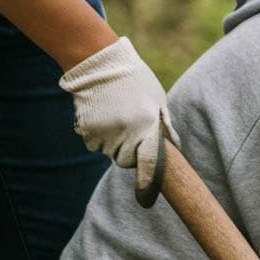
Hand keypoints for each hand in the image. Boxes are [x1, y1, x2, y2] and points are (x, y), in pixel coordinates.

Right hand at [60, 36, 169, 168]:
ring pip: (107, 152)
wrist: (101, 65)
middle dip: (128, 153)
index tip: (146, 195)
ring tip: (116, 116)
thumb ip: (164, 125)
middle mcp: (126, 132)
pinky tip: (101, 114)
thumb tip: (173, 147)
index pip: (149, 161)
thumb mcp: (158, 99)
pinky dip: (96, 135)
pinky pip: (92, 142)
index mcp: (148, 124)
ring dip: (112, 142)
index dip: (148, 179)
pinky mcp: (86, 129)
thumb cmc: (135, 81)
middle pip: (125, 161)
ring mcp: (104, 131)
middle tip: (130, 131)